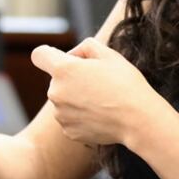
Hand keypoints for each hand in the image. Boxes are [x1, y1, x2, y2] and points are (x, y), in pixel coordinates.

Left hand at [30, 38, 161, 147]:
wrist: (138, 119)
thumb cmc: (125, 83)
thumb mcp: (109, 54)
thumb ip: (86, 46)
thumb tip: (73, 55)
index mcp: (63, 70)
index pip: (39, 55)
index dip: (49, 54)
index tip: (61, 58)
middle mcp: (56, 92)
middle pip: (56, 80)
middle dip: (71, 78)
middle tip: (98, 82)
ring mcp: (61, 114)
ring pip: (63, 100)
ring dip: (76, 98)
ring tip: (101, 101)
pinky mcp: (69, 131)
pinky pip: (70, 118)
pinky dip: (81, 116)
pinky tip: (100, 115)